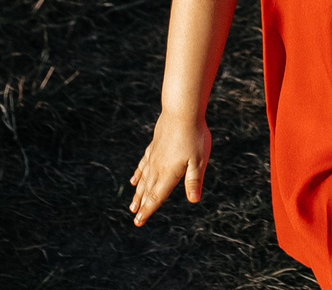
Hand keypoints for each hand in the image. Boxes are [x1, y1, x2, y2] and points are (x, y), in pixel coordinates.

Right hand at [127, 109, 212, 225]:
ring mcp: (154, 156)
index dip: (148, 210)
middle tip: (135, 218)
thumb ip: (193, 180)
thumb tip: (194, 200)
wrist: (182, 110)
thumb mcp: (199, 160)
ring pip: (143, 179)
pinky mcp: (154, 146)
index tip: (139, 222)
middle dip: (142, 205)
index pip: (156, 197)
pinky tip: (134, 179)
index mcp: (169, 173)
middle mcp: (158, 167)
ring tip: (132, 204)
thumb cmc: (194, 135)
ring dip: (138, 193)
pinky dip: (138, 174)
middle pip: (148, 190)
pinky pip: (143, 164)